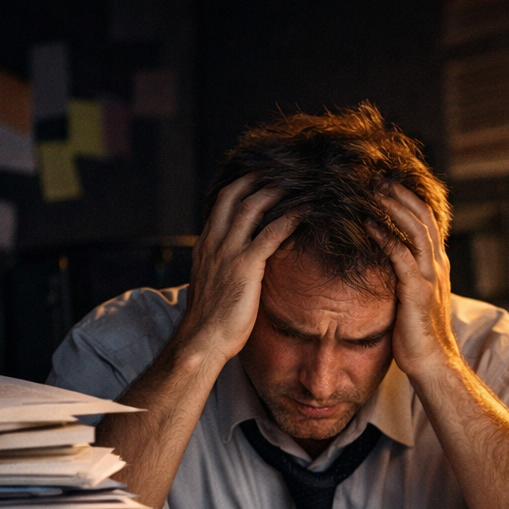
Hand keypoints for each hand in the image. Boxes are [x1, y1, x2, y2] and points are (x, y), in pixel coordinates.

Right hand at [175, 175, 297, 365]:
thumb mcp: (214, 284)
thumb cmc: (212, 319)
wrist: (202, 340)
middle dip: (258, 178)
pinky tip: (306, 212)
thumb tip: (240, 264)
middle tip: (282, 169)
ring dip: (275, 192)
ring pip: (251, 208)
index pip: (222, 202)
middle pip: (234, 196)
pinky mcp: (245, 267)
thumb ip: (224, 267)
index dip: (241, 185)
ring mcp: (228, 253)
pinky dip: (289, 220)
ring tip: (297, 182)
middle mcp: (214, 242)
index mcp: (206, 244)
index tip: (260, 176)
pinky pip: (270, 235)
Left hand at [375, 182, 460, 378]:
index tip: (386, 183)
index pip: (426, 221)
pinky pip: (401, 256)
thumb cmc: (417, 333)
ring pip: (416, 230)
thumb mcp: (413, 296)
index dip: (408, 198)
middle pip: (423, 217)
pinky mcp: (418, 291)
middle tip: (377, 176)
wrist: (432, 362)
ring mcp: (430, 277)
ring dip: (394, 207)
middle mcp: (437, 265)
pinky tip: (368, 224)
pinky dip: (386, 237)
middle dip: (400, 193)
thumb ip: (405, 275)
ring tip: (373, 190)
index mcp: (436, 265)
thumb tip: (383, 261)